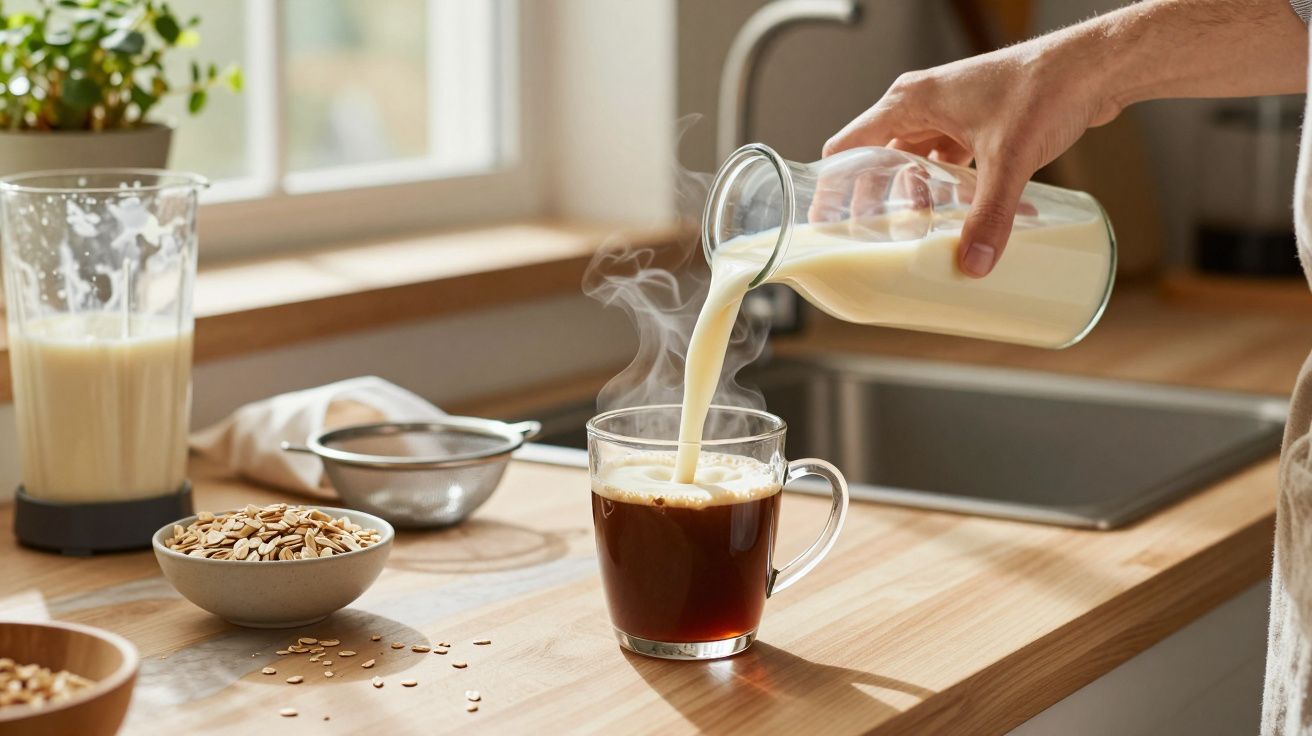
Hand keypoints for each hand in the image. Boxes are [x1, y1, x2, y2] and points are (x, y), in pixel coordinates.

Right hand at [823, 38, 1119, 275]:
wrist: (1094, 67)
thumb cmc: (1044, 86)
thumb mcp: (1008, 159)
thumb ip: (989, 216)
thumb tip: (974, 263)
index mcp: (911, 102)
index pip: (848, 147)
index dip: (833, 187)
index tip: (826, 222)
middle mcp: (923, 105)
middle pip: (877, 159)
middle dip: (874, 200)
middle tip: (872, 239)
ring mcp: (950, 114)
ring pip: (914, 162)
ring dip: (913, 196)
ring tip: (915, 233)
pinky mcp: (976, 124)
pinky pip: (946, 162)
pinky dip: (946, 188)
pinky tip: (957, 214)